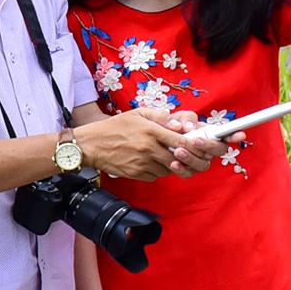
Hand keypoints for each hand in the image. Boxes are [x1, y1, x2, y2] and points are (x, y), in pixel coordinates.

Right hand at [75, 108, 224, 180]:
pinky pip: (156, 176)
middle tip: (189, 154)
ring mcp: (142, 163)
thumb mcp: (137, 113)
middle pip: (179, 158)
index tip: (199, 144)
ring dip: (173, 164)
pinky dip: (159, 171)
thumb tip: (180, 125)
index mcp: (151, 131)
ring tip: (168, 157)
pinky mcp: (136, 174)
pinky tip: (153, 162)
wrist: (91, 145)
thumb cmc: (114, 127)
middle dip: (188, 158)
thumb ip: (161, 117)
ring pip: (169, 169)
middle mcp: (149, 148)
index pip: (182, 140)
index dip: (195, 144)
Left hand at [160, 111, 245, 167]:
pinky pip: (189, 173)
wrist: (147, 139)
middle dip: (209, 146)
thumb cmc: (165, 124)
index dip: (235, 134)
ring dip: (192, 158)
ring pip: (203, 164)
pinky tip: (173, 164)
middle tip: (196, 140)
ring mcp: (198, 160)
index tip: (240, 134)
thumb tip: (187, 127)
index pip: (226, 134)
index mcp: (208, 132)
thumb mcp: (174, 117)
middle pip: (219, 151)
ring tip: (178, 151)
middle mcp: (207, 148)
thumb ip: (183, 118)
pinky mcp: (186, 170)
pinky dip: (182, 169)